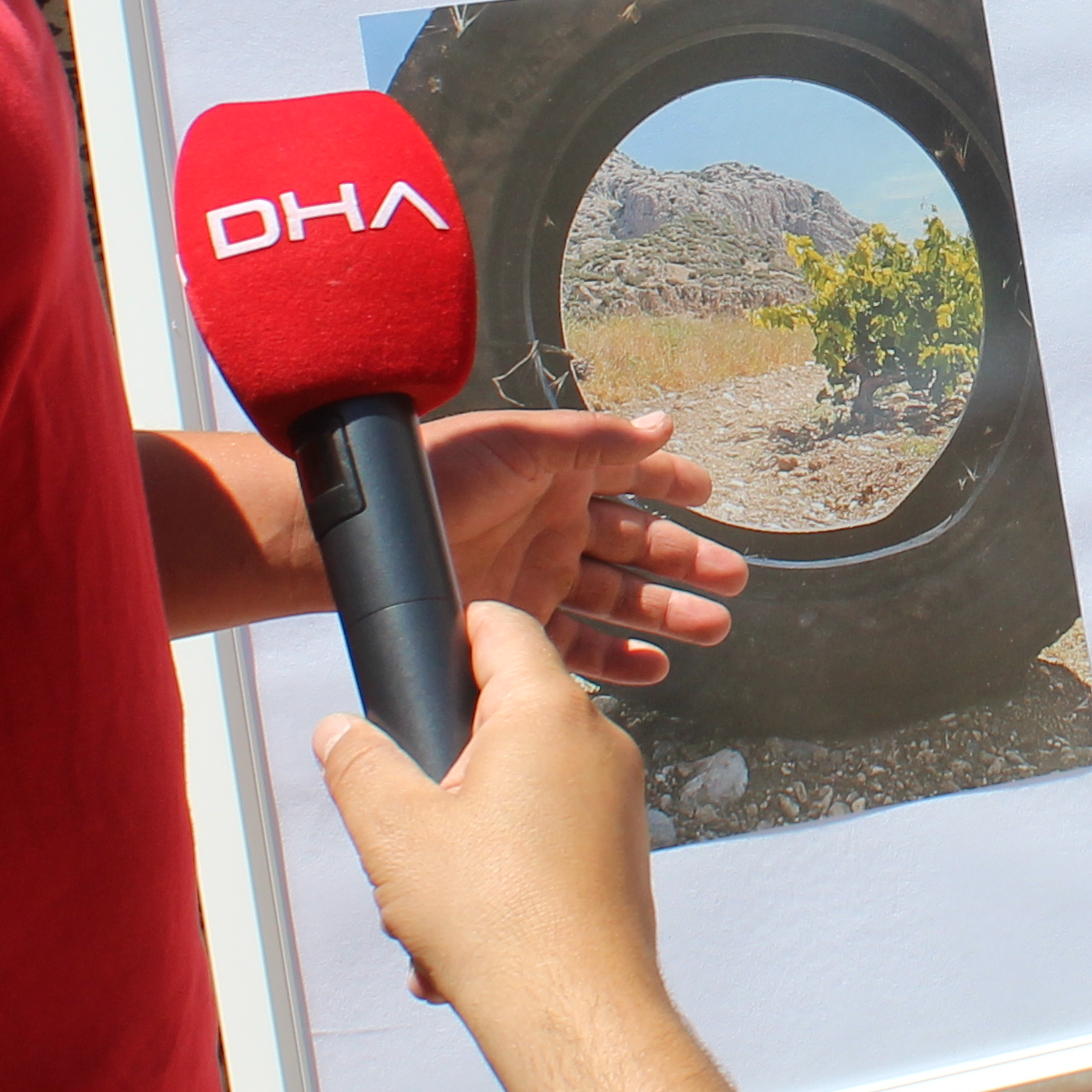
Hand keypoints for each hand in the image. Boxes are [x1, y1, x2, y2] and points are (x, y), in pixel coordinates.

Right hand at [315, 603, 663, 1031]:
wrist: (574, 1011)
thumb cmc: (500, 920)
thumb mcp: (394, 831)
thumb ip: (359, 765)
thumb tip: (340, 732)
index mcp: (547, 713)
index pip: (502, 625)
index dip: (452, 633)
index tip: (418, 663)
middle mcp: (598, 744)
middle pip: (505, 714)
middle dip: (446, 765)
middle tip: (410, 818)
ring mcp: (617, 800)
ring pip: (521, 786)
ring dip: (466, 834)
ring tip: (431, 900)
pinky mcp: (620, 853)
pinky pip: (547, 837)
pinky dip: (502, 872)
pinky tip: (462, 936)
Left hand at [421, 406, 745, 683]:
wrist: (358, 542)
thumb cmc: (433, 477)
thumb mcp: (520, 443)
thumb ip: (594, 439)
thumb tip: (663, 425)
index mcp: (554, 475)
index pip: (627, 476)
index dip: (669, 483)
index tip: (710, 495)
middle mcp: (551, 526)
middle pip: (635, 547)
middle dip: (685, 562)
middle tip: (732, 579)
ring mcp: (535, 580)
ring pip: (618, 600)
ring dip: (665, 613)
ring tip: (713, 627)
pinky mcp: (514, 628)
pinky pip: (579, 648)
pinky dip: (619, 659)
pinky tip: (656, 666)